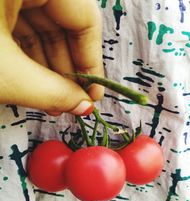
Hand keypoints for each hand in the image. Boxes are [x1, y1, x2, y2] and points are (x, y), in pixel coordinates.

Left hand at [0, 0, 103, 115]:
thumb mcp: (6, 76)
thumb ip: (51, 92)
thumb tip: (85, 106)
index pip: (84, 17)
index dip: (92, 59)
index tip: (93, 93)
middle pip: (64, 23)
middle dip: (69, 68)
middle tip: (72, 101)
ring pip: (42, 27)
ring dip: (49, 67)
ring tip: (52, 101)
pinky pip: (22, 27)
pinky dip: (29, 57)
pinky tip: (33, 84)